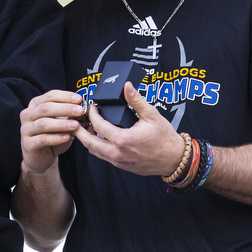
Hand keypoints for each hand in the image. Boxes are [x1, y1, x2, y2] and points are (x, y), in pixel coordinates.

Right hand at [21, 91, 82, 174]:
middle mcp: (28, 115)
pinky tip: (67, 137)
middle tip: (79, 111)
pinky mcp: (27, 144)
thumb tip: (85, 109)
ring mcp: (25, 129)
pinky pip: (42, 139)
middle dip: (64, 108)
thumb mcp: (62, 123)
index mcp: (35, 105)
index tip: (79, 99)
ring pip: (44, 124)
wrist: (41, 157)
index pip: (50, 96)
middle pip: (45, 108)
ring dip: (62, 123)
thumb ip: (70, 115)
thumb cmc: (52, 136)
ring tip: (76, 125)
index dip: (65, 96)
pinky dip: (56, 138)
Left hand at [72, 82, 186, 176]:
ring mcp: (118, 161)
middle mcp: (117, 153)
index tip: (92, 106)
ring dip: (87, 139)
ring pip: (94, 151)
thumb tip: (127, 86)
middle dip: (79, 131)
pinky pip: (102, 156)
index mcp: (122, 140)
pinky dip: (97, 147)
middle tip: (77, 120)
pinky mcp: (121, 166)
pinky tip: (100, 137)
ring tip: (88, 127)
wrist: (174, 159)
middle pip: (88, 142)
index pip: (98, 125)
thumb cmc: (165, 138)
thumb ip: (136, 100)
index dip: (92, 114)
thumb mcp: (152, 115)